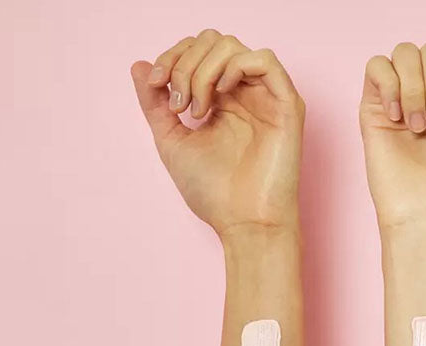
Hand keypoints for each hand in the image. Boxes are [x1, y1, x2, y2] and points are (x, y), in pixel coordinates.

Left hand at [131, 30, 304, 235]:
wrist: (245, 224)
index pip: (196, 52)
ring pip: (233, 46)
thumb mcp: (172, 142)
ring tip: (197, 108)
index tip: (155, 85)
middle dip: (184, 62)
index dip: (170, 57)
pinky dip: (235, 66)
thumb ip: (155, 104)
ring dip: (203, 69)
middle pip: (213, 41)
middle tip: (178, 102)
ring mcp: (266, 98)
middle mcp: (244, 95)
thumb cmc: (215, 194)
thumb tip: (138, 65)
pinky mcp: (288, 106)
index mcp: (222, 101)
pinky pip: (265, 59)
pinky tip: (222, 95)